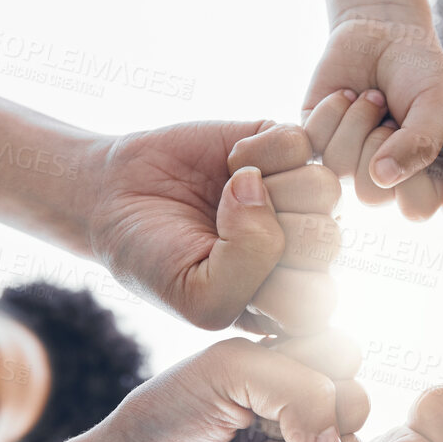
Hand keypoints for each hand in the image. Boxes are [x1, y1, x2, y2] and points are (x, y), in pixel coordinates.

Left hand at [32, 332, 368, 441]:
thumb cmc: (166, 419)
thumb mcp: (226, 369)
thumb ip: (300, 388)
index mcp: (296, 374)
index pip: (344, 355)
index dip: (304, 366)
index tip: (251, 381)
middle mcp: (312, 422)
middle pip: (357, 406)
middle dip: (298, 414)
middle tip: (248, 426)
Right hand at [87, 121, 340, 332]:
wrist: (116, 198)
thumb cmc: (157, 258)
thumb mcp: (197, 296)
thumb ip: (246, 268)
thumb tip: (262, 189)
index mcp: (293, 298)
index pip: (318, 299)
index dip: (267, 284)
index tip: (219, 274)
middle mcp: (307, 248)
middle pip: (326, 239)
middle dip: (263, 233)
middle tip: (220, 229)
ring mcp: (301, 196)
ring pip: (324, 188)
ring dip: (264, 188)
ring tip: (227, 195)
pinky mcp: (286, 147)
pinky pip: (298, 142)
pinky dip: (253, 149)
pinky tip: (229, 163)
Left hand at [303, 6, 442, 217]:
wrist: (381, 31)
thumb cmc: (418, 71)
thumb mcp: (436, 104)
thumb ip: (421, 144)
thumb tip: (381, 178)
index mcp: (418, 179)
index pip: (415, 207)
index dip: (417, 172)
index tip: (422, 132)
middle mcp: (379, 179)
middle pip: (370, 194)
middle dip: (380, 143)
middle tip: (390, 112)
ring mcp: (345, 161)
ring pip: (339, 167)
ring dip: (357, 121)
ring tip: (371, 97)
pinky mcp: (314, 139)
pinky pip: (313, 143)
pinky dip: (332, 110)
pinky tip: (346, 95)